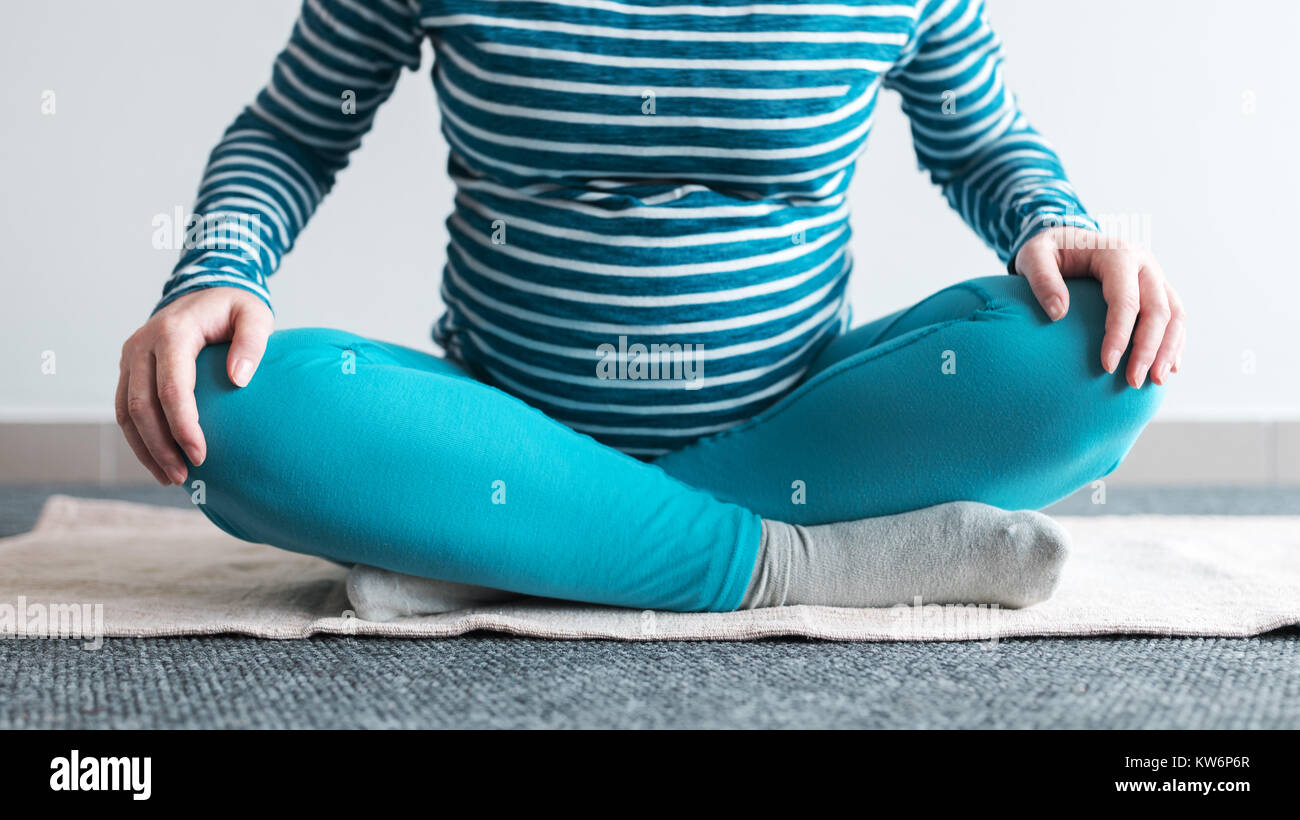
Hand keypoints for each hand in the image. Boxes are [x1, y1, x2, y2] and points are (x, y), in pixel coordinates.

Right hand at [116, 288, 273, 484]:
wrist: (203, 292)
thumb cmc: (234, 308)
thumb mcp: (254, 314)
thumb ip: (252, 342)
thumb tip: (239, 379)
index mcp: (172, 333)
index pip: (172, 388)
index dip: (183, 426)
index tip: (201, 455)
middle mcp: (142, 345)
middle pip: (141, 405)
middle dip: (160, 446)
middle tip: (185, 477)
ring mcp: (131, 357)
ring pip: (126, 412)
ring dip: (145, 449)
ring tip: (171, 478)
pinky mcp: (129, 369)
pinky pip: (125, 409)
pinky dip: (139, 438)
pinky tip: (159, 461)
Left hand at [1013, 226, 1184, 388]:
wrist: (1067, 238)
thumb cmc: (1048, 250)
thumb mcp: (1034, 256)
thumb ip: (1041, 279)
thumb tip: (1058, 313)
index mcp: (1117, 254)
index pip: (1125, 300)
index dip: (1119, 335)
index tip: (1107, 366)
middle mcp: (1143, 263)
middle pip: (1158, 310)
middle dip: (1148, 350)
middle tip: (1133, 382)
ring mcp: (1154, 276)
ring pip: (1175, 314)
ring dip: (1168, 350)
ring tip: (1155, 381)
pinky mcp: (1158, 288)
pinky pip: (1176, 316)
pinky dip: (1175, 342)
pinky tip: (1169, 368)